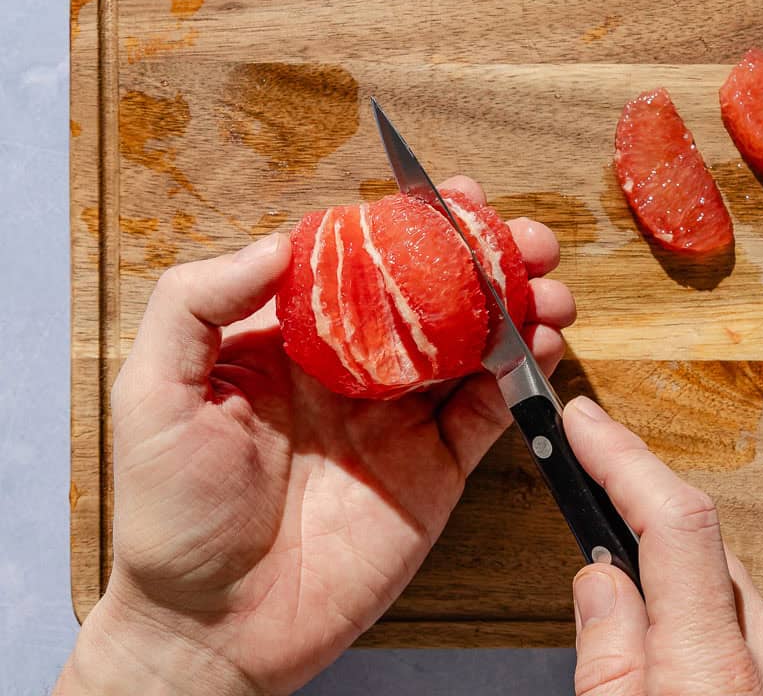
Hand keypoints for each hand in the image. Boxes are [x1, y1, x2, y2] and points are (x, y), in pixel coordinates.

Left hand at [57, 177, 575, 695]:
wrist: (215, 627)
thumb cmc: (172, 515)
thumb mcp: (153, 395)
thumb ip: (198, 303)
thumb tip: (279, 241)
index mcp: (295, 341)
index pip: (364, 262)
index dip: (412, 224)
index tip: (452, 196)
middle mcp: (356, 370)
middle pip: (435, 297)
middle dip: (487, 259)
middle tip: (525, 239)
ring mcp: (401, 418)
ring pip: (475, 346)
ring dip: (518, 310)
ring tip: (549, 289)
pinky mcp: (436, 469)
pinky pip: (489, 412)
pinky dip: (523, 377)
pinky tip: (540, 348)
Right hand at [564, 397, 762, 695]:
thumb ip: (607, 658)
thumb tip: (600, 584)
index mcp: (714, 670)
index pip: (674, 520)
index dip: (625, 459)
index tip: (586, 425)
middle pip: (703, 553)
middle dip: (642, 529)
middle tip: (589, 519)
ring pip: (729, 597)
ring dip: (678, 593)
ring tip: (633, 632)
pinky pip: (756, 640)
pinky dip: (715, 633)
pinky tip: (685, 664)